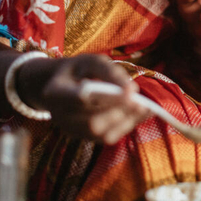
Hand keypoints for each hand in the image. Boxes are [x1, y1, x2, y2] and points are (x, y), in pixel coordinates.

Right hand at [22, 54, 150, 143]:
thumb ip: (111, 72)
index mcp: (56, 91)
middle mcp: (60, 115)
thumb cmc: (79, 70)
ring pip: (100, 133)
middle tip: (141, 103)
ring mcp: (70, 129)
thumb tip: (132, 90)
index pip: (81, 97)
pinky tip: (139, 114)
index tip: (131, 93)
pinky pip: (106, 138)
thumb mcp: (92, 62)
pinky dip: (125, 126)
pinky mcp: (82, 137)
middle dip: (120, 112)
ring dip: (125, 121)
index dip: (107, 97)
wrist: (62, 85)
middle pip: (91, 121)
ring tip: (144, 107)